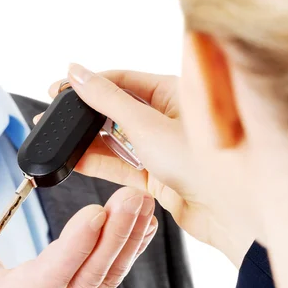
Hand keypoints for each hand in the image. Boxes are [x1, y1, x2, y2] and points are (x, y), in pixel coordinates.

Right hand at [0, 187, 156, 287]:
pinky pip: (109, 278)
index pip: (48, 278)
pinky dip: (129, 251)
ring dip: (128, 241)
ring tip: (143, 204)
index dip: (73, 248)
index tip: (95, 212)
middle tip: (132, 197)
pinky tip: (143, 226)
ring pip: (105, 279)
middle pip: (86, 278)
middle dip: (114, 237)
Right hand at [37, 64, 252, 267]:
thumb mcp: (147, 124)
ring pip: (115, 139)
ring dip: (87, 140)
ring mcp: (160, 149)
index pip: (121, 80)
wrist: (233, 214)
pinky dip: (98, 162)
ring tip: (55, 138)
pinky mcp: (156, 177)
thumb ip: (107, 100)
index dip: (89, 83)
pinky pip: (120, 165)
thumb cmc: (205, 161)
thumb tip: (77, 74)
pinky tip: (74, 159)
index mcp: (173, 93)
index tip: (60, 87)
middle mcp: (167, 119)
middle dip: (84, 113)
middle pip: (116, 109)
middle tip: (53, 114)